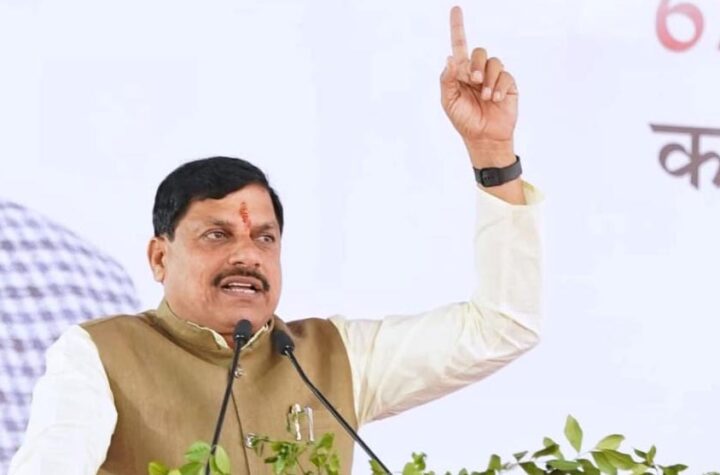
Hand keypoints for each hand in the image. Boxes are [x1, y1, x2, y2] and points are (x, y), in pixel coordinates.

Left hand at [440, 6, 517, 167]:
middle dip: (476, 65)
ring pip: (493, 62)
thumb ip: (447, 79)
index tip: (455, 9)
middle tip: (474, 81)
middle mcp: (478, 71)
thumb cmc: (464, 120)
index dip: (457, 27)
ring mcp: (493, 77)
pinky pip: (505, 75)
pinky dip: (499, 86)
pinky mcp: (508, 84)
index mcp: (460, 73)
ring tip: (485, 97)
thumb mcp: (449, 101)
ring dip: (488, 79)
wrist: (484, 137)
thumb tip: (450, 59)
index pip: (459, 46)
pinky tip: (495, 99)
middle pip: (479, 52)